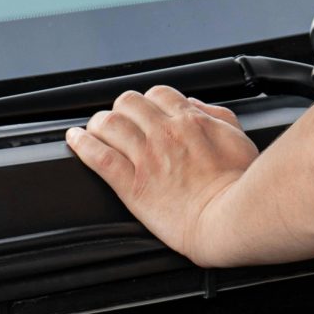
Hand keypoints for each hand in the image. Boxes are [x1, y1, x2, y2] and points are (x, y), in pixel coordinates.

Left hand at [65, 87, 259, 261]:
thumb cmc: (239, 185)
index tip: (144, 111)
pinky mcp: (131, 184)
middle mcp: (165, 133)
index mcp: (190, 121)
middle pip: (128, 103)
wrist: (228, 219)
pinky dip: (81, 144)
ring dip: (98, 123)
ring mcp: (146, 157)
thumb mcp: (238, 139)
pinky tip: (75, 139)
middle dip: (121, 109)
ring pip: (109, 124)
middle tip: (118, 120)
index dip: (148, 101)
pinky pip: (98, 156)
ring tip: (93, 129)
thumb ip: (216, 116)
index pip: (159, 94)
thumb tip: (195, 105)